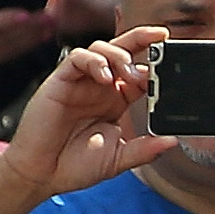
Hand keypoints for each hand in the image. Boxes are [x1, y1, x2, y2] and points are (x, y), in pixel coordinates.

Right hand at [5, 30, 171, 192]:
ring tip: (129, 73)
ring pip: (102, 49)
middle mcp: (100, 87)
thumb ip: (144, 150)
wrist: (42, 175)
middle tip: (162, 39)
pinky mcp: (60, 82)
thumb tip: (171, 141)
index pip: (139, 73)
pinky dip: (94, 60)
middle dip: (143, 39)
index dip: (155, 67)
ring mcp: (81, 83)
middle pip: (123, 51)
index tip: (172, 67)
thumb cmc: (76, 166)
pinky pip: (77, 58)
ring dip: (120, 54)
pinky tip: (105, 75)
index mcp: (117, 101)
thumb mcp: (118, 159)